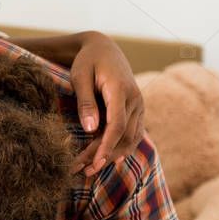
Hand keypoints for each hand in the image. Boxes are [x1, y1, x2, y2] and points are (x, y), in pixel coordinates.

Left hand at [69, 32, 144, 175]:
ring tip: (89, 168)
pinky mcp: (136, 110)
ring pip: (130, 138)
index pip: (117, 125)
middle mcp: (135, 99)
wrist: (104, 48)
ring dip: (112, 155)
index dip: (106, 147)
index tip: (94, 163)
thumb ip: (86, 102)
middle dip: (104, 156)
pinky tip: (105, 159)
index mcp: (121, 89)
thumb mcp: (80, 77)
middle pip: (124, 136)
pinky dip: (119, 148)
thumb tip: (91, 129)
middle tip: (83, 170)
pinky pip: (132, 134)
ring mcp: (139, 105)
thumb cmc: (88, 61)